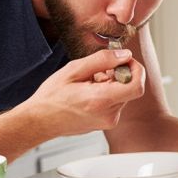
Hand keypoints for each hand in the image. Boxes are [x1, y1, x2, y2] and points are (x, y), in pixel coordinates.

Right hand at [23, 48, 145, 136]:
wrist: (40, 121)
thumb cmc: (52, 97)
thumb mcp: (74, 69)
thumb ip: (102, 60)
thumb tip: (125, 55)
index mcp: (101, 100)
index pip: (137, 85)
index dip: (136, 69)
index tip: (124, 60)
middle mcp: (109, 114)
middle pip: (130, 87)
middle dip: (118, 74)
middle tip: (96, 71)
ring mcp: (108, 121)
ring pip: (122, 94)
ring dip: (111, 83)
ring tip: (88, 82)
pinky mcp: (106, 123)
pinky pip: (115, 102)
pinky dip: (107, 93)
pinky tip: (88, 92)